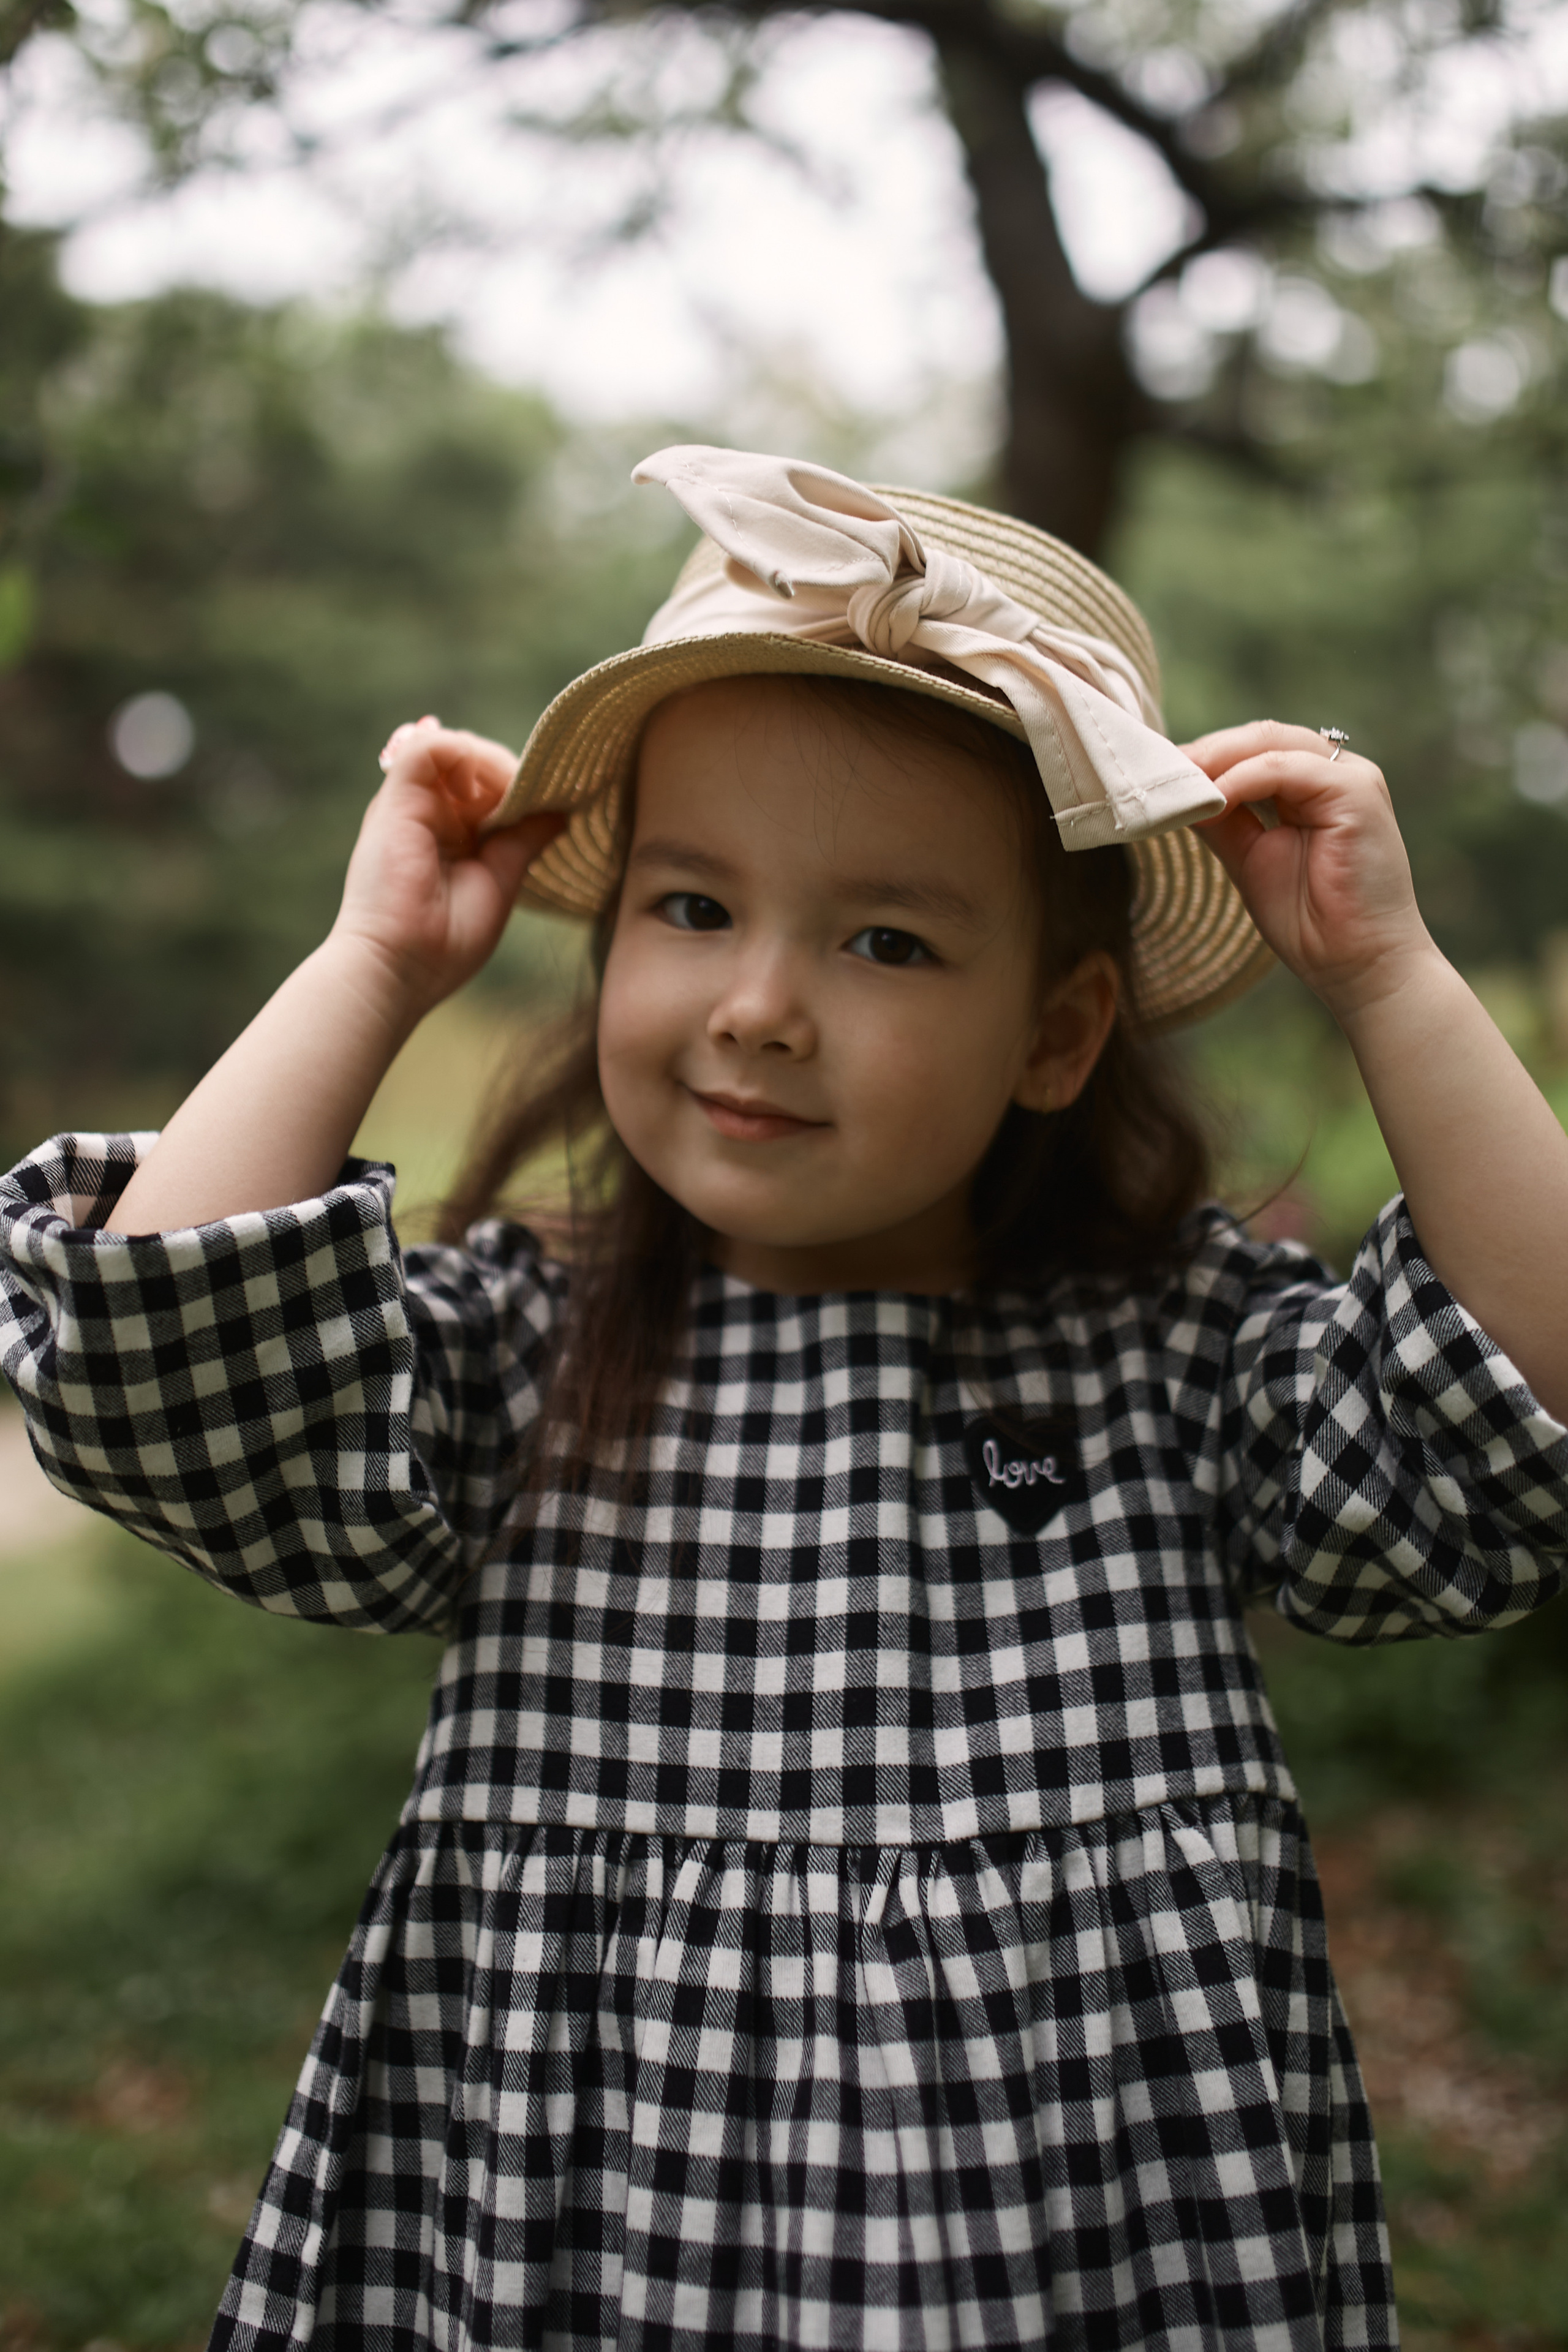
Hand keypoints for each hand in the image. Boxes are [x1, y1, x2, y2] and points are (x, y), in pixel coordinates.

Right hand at [332, 717, 565, 1016]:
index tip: (553, 807)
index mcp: (451, 835)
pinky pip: (430, 746)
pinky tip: (481, 792)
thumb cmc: (445, 944)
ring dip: (495, 764)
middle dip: (513, 775)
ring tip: (512, 797)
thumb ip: (523, 841)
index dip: (521, 789)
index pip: (489, 788)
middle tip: (537, 803)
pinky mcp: (396, 800)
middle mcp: (428, 815)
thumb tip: (560, 811)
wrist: (397, 967)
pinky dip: (465, 755)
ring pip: (456, 747)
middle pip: (475, 763)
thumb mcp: (499, 882)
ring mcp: (411, 805)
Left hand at [1183, 720, 1435, 1021]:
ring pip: (1271, 742)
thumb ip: (1223, 823)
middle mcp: (1334, 774)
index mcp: (1312, 787)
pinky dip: (1242, 779)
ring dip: (1216, 760)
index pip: (1253, 750)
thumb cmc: (1311, 922)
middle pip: (1260, 737)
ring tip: (1177, 783)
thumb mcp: (1251, 860)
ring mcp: (1350, 778)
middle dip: (1204, 752)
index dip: (1205, 758)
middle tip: (1156, 772)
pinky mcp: (1357, 791)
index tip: (1157, 776)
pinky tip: (1212, 798)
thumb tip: (1180, 795)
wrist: (1358, 964)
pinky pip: (1285, 768)